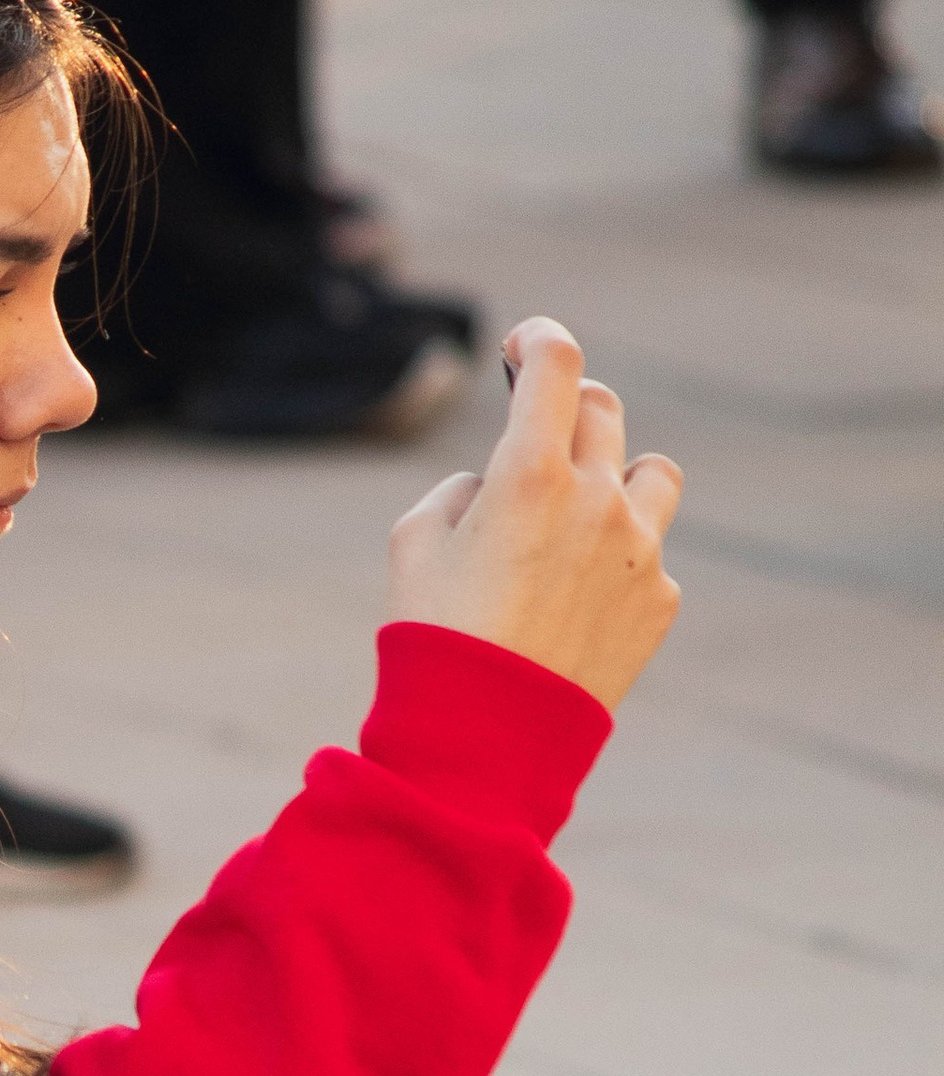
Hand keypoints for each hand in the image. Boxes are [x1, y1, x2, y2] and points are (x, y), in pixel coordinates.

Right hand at [386, 316, 682, 711]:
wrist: (486, 737)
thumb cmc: (436, 632)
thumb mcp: (416, 541)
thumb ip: (467, 489)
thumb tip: (501, 486)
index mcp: (530, 473)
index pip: (557, 363)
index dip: (540, 338)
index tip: (526, 346)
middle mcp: (598, 499)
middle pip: (603, 408)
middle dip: (568, 407)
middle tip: (541, 430)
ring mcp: (641, 550)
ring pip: (654, 472)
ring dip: (619, 473)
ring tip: (584, 507)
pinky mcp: (658, 599)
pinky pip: (650, 553)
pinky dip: (619, 559)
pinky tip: (579, 598)